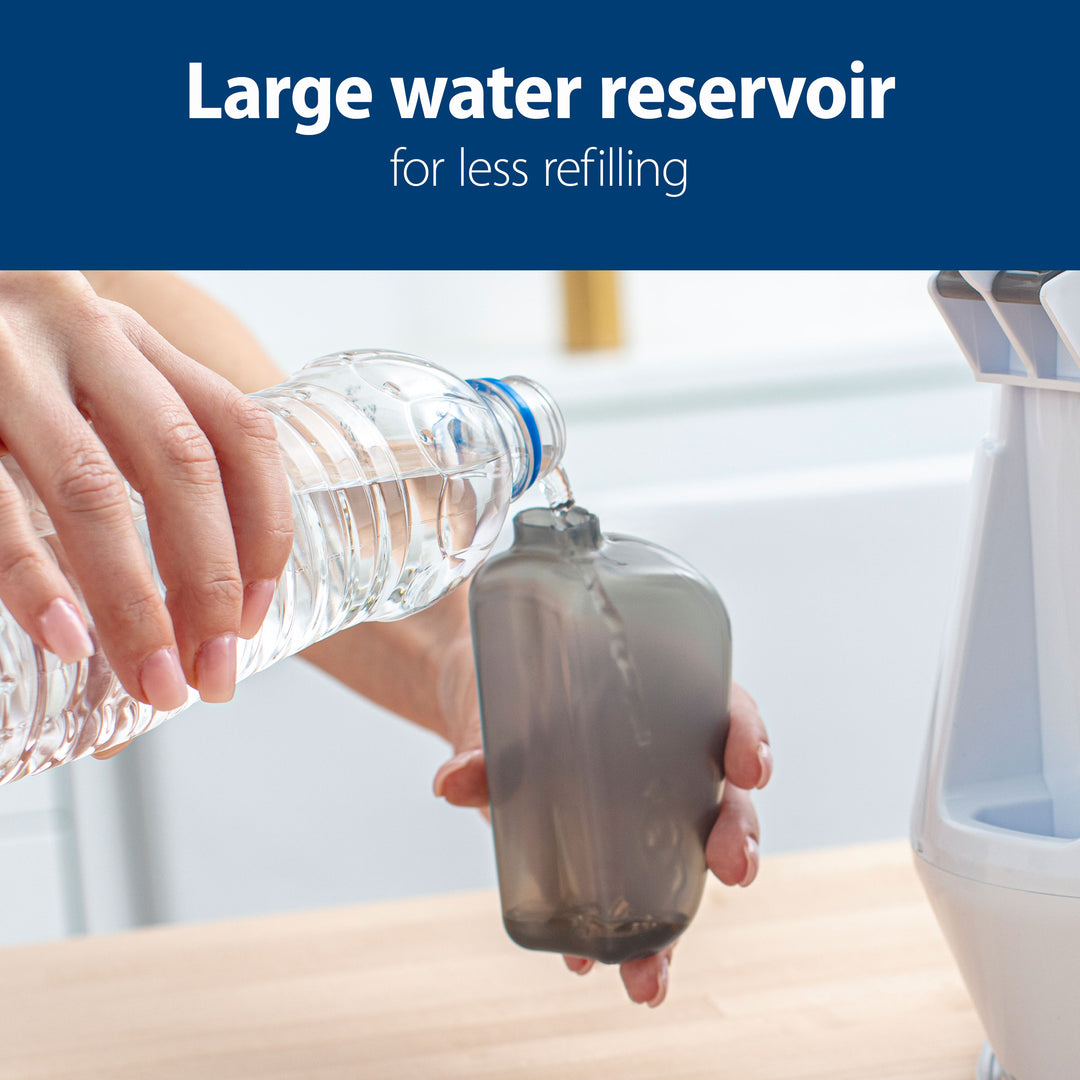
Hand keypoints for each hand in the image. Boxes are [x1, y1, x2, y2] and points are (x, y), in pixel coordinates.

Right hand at [0, 271, 292, 716]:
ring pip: (93, 490)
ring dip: (133, 600)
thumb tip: (193, 591)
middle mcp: (85, 336)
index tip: (254, 616)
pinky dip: (30, 575)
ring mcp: (7, 365)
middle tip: (214, 674)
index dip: (264, 528)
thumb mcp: (85, 371)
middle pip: (181, 466)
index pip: (240, 431)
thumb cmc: (5, 353)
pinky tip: (67, 636)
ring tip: (152, 680)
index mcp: (138, 341)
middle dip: (209, 583)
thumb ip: (132, 440)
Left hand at [432, 601, 770, 1007]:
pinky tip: (588, 963)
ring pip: (686, 864)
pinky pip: (631, 898)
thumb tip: (452, 784)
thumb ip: (482, 746)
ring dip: (677, 925)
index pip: (728, 710)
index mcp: (664, 697)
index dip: (750, 738)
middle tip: (732, 870)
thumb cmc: (508, 689)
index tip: (750, 769)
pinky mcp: (612, 850)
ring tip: (650, 975)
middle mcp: (669, 757)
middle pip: (725, 795)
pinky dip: (615, 937)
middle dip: (739, 836)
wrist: (479, 708)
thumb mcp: (498, 708)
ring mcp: (646, 809)